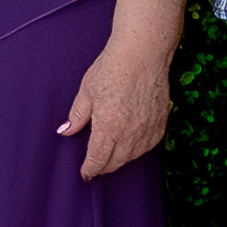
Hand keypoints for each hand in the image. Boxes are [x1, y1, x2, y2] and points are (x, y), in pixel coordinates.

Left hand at [57, 43, 173, 178]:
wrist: (143, 53)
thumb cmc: (112, 67)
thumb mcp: (87, 91)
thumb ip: (78, 115)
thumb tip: (66, 130)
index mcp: (109, 127)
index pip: (98, 159)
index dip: (90, 169)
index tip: (85, 174)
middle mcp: (130, 132)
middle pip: (115, 162)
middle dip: (103, 167)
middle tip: (95, 167)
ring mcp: (147, 128)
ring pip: (133, 156)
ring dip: (120, 159)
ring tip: (111, 156)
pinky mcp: (160, 122)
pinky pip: (149, 145)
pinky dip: (138, 150)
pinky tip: (131, 145)